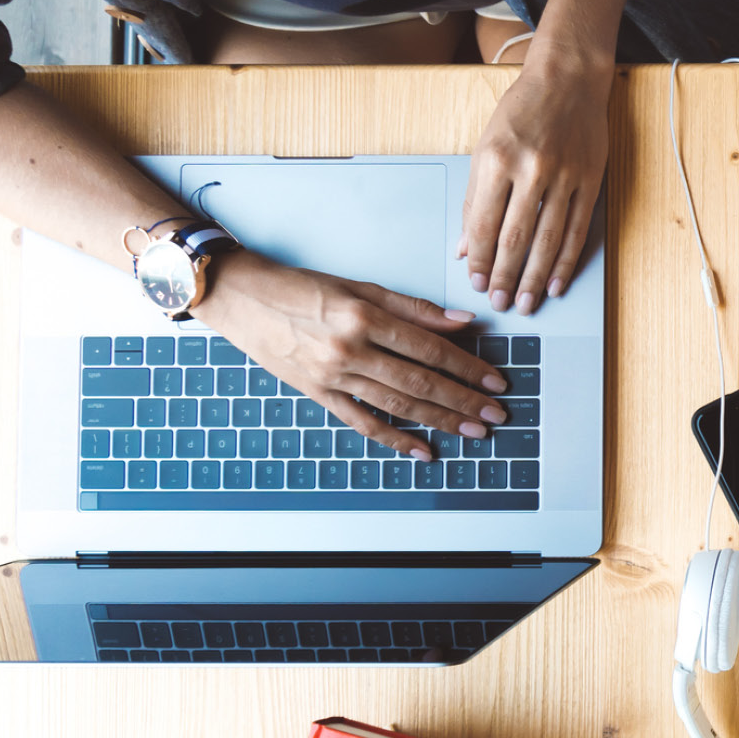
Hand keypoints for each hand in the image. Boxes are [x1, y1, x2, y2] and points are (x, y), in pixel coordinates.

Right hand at [191, 250, 509, 456]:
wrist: (242, 298)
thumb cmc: (301, 288)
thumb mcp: (360, 287)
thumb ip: (413, 308)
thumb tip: (463, 322)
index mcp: (365, 317)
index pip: (430, 348)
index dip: (468, 367)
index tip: (495, 381)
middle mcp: (350, 349)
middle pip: (420, 382)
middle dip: (464, 401)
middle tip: (496, 415)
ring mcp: (333, 376)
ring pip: (397, 405)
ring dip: (440, 421)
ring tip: (473, 431)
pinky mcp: (318, 394)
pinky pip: (362, 421)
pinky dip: (394, 439)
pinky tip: (422, 450)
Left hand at [461, 59, 611, 314]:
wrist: (568, 79)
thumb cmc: (522, 111)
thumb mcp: (485, 147)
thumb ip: (476, 199)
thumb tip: (466, 246)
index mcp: (496, 159)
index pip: (484, 223)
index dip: (480, 259)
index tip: (476, 281)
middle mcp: (530, 169)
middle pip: (515, 238)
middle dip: (505, 277)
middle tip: (499, 302)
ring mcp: (564, 176)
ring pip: (547, 240)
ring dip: (534, 277)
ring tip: (526, 302)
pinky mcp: (589, 180)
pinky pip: (576, 230)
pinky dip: (565, 261)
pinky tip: (555, 282)